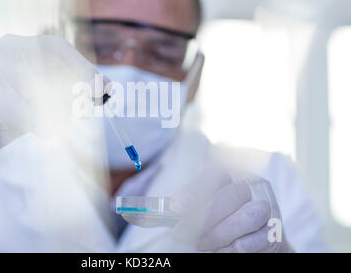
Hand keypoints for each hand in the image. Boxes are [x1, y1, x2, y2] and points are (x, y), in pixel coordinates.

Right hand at [0, 34, 104, 166]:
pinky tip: (40, 131)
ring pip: (42, 90)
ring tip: (53, 124)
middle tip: (84, 111)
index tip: (104, 88)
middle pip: (53, 67)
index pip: (57, 47)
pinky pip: (27, 111)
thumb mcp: (35, 94)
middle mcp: (1, 51)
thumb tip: (104, 87)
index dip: (83, 67)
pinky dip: (41, 124)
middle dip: (75, 92)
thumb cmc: (2, 112)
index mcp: (16, 45)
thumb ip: (63, 87)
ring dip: (57, 113)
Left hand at [125, 166, 292, 251]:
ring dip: (221, 233)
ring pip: (249, 214)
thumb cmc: (221, 219)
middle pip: (231, 194)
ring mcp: (269, 205)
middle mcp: (252, 184)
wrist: (258, 237)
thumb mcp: (198, 209)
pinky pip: (261, 237)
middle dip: (205, 218)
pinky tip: (230, 248)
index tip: (176, 208)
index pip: (215, 173)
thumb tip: (142, 213)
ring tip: (205, 244)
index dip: (196, 190)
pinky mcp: (278, 230)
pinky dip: (240, 246)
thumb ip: (177, 209)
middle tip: (184, 235)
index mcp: (231, 172)